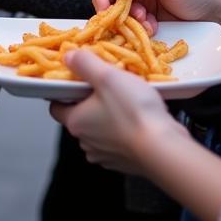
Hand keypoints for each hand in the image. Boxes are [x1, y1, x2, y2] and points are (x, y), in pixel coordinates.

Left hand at [49, 50, 184, 174]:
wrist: (163, 148)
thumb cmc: (133, 111)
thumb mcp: (107, 76)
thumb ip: (85, 63)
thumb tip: (68, 56)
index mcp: (76, 122)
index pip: (57, 106)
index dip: (64, 91)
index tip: (77, 79)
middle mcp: (86, 142)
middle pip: (81, 117)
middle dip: (91, 101)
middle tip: (109, 84)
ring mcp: (106, 156)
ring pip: (100, 130)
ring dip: (110, 116)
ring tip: (127, 99)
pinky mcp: (125, 163)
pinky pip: (119, 142)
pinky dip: (125, 131)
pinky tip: (139, 118)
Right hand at [92, 0, 220, 34]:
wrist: (212, 16)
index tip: (105, 13)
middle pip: (111, 3)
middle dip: (119, 14)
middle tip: (138, 19)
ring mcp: (141, 7)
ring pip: (121, 18)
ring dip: (132, 23)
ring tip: (150, 25)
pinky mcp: (146, 23)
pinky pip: (132, 29)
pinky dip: (140, 31)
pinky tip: (154, 29)